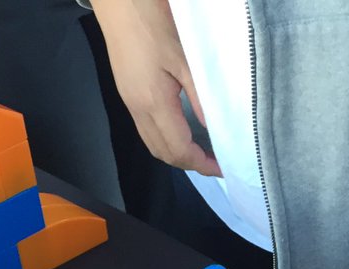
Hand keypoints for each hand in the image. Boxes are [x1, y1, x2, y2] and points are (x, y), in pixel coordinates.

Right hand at [91, 0, 219, 174]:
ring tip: (200, 151)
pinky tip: (182, 132)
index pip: (179, 150)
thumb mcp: (185, 57)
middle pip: (163, 154)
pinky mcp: (127, 93)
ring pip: (153, 145)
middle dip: (189, 165)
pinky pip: (146, 130)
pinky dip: (165, 140)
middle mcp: (138, 109)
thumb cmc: (152, 20)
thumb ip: (200, 97)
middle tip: (213, 161)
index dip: (201, 164)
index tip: (221, 166)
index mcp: (153, 102)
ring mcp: (129, 102)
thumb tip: (213, 128)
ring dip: (176, 154)